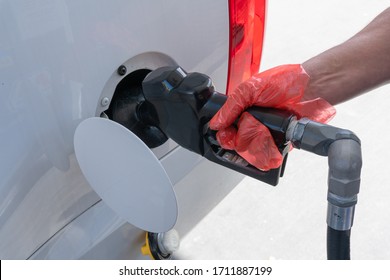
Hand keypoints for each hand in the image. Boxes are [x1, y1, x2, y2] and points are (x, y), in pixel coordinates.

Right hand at [209, 64, 335, 170]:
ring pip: (250, 153)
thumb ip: (230, 107)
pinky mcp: (278, 144)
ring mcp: (264, 136)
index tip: (227, 134)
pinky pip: (267, 157)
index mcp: (241, 112)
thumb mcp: (249, 89)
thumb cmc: (282, 83)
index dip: (224, 135)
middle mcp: (251, 125)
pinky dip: (267, 155)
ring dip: (255, 146)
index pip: (225, 131)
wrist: (310, 90)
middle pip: (236, 144)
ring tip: (264, 133)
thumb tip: (215, 123)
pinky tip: (272, 146)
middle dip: (242, 138)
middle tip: (250, 127)